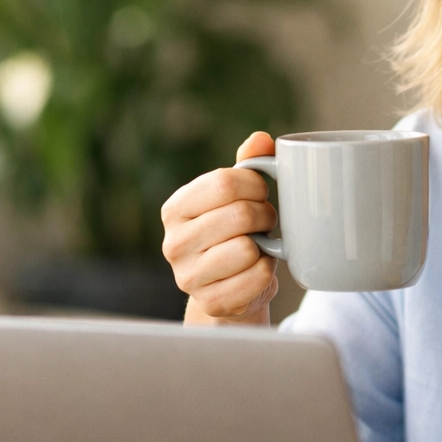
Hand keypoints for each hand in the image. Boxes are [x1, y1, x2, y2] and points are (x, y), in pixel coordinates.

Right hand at [160, 131, 279, 324]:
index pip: (225, 181)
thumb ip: (248, 165)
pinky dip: (267, 272)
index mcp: (175, 208)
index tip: (261, 193)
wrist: (230, 289)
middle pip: (240, 214)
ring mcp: (189, 276)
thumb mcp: (237, 197)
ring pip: (247, 248)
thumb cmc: (235, 233)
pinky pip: (257, 277)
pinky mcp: (211, 302)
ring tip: (259, 247)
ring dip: (266, 246)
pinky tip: (256, 271)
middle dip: (265, 215)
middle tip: (264, 222)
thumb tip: (261, 139)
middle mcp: (174, 242)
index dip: (256, 185)